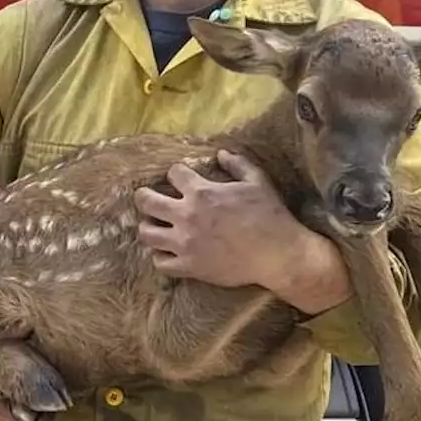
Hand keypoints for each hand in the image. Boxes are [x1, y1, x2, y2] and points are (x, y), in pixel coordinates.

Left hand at [134, 149, 302, 288]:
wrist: (278, 255)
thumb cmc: (269, 215)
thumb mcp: (257, 181)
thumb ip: (237, 164)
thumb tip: (221, 153)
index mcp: (202, 192)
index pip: (173, 174)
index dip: (176, 173)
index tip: (180, 177)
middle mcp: (187, 216)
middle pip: (147, 202)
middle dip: (143, 197)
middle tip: (145, 198)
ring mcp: (185, 243)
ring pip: (147, 234)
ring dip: (148, 227)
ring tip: (155, 226)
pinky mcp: (189, 266)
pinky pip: (160, 263)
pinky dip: (160, 257)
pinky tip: (167, 252)